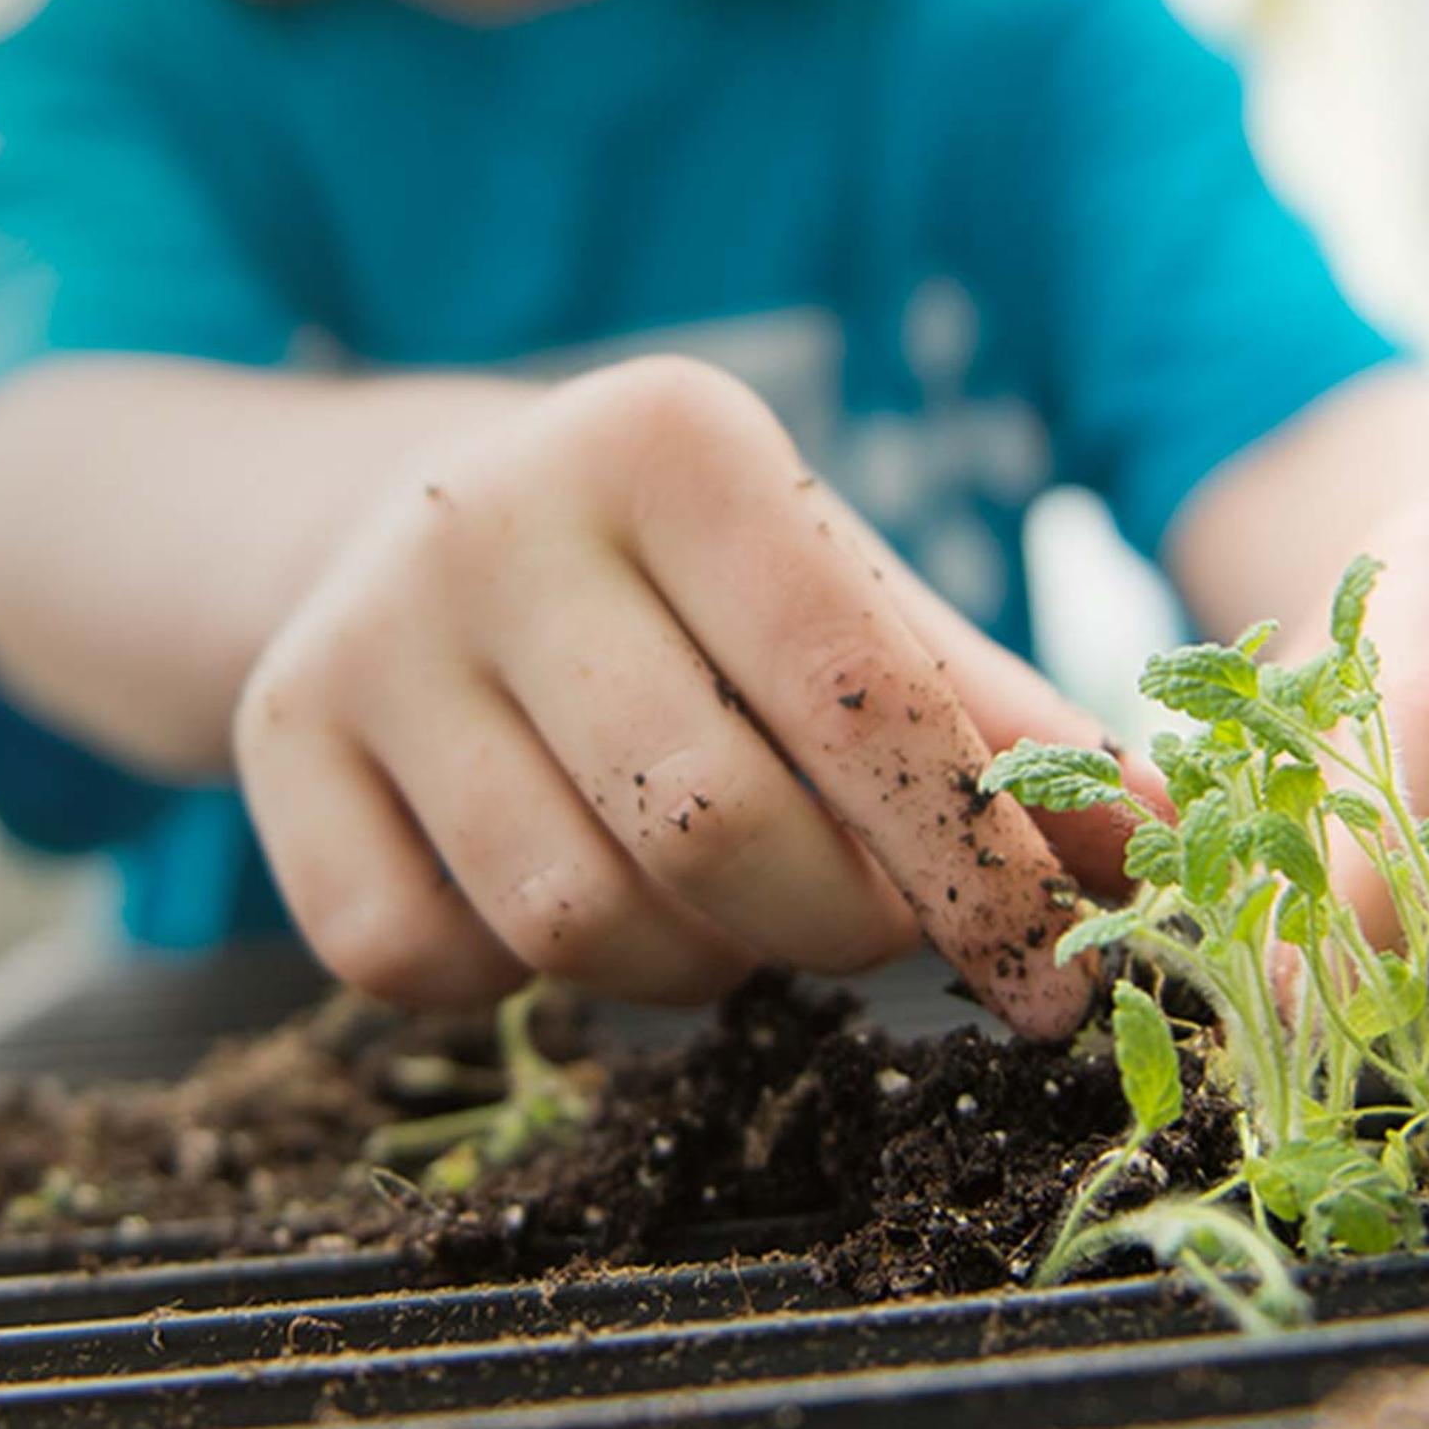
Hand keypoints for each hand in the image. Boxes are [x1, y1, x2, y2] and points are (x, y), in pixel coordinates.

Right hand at [231, 357, 1128, 1036]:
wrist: (407, 524)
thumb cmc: (685, 589)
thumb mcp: (844, 602)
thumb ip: (995, 724)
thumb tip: (1156, 851)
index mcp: (675, 444)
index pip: (856, 693)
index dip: (973, 863)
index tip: (1051, 980)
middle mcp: (498, 514)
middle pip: (709, 827)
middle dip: (830, 925)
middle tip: (867, 930)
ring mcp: (366, 630)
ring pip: (565, 915)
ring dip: (679, 966)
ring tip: (714, 910)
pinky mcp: (272, 741)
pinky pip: (411, 961)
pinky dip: (511, 985)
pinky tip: (550, 898)